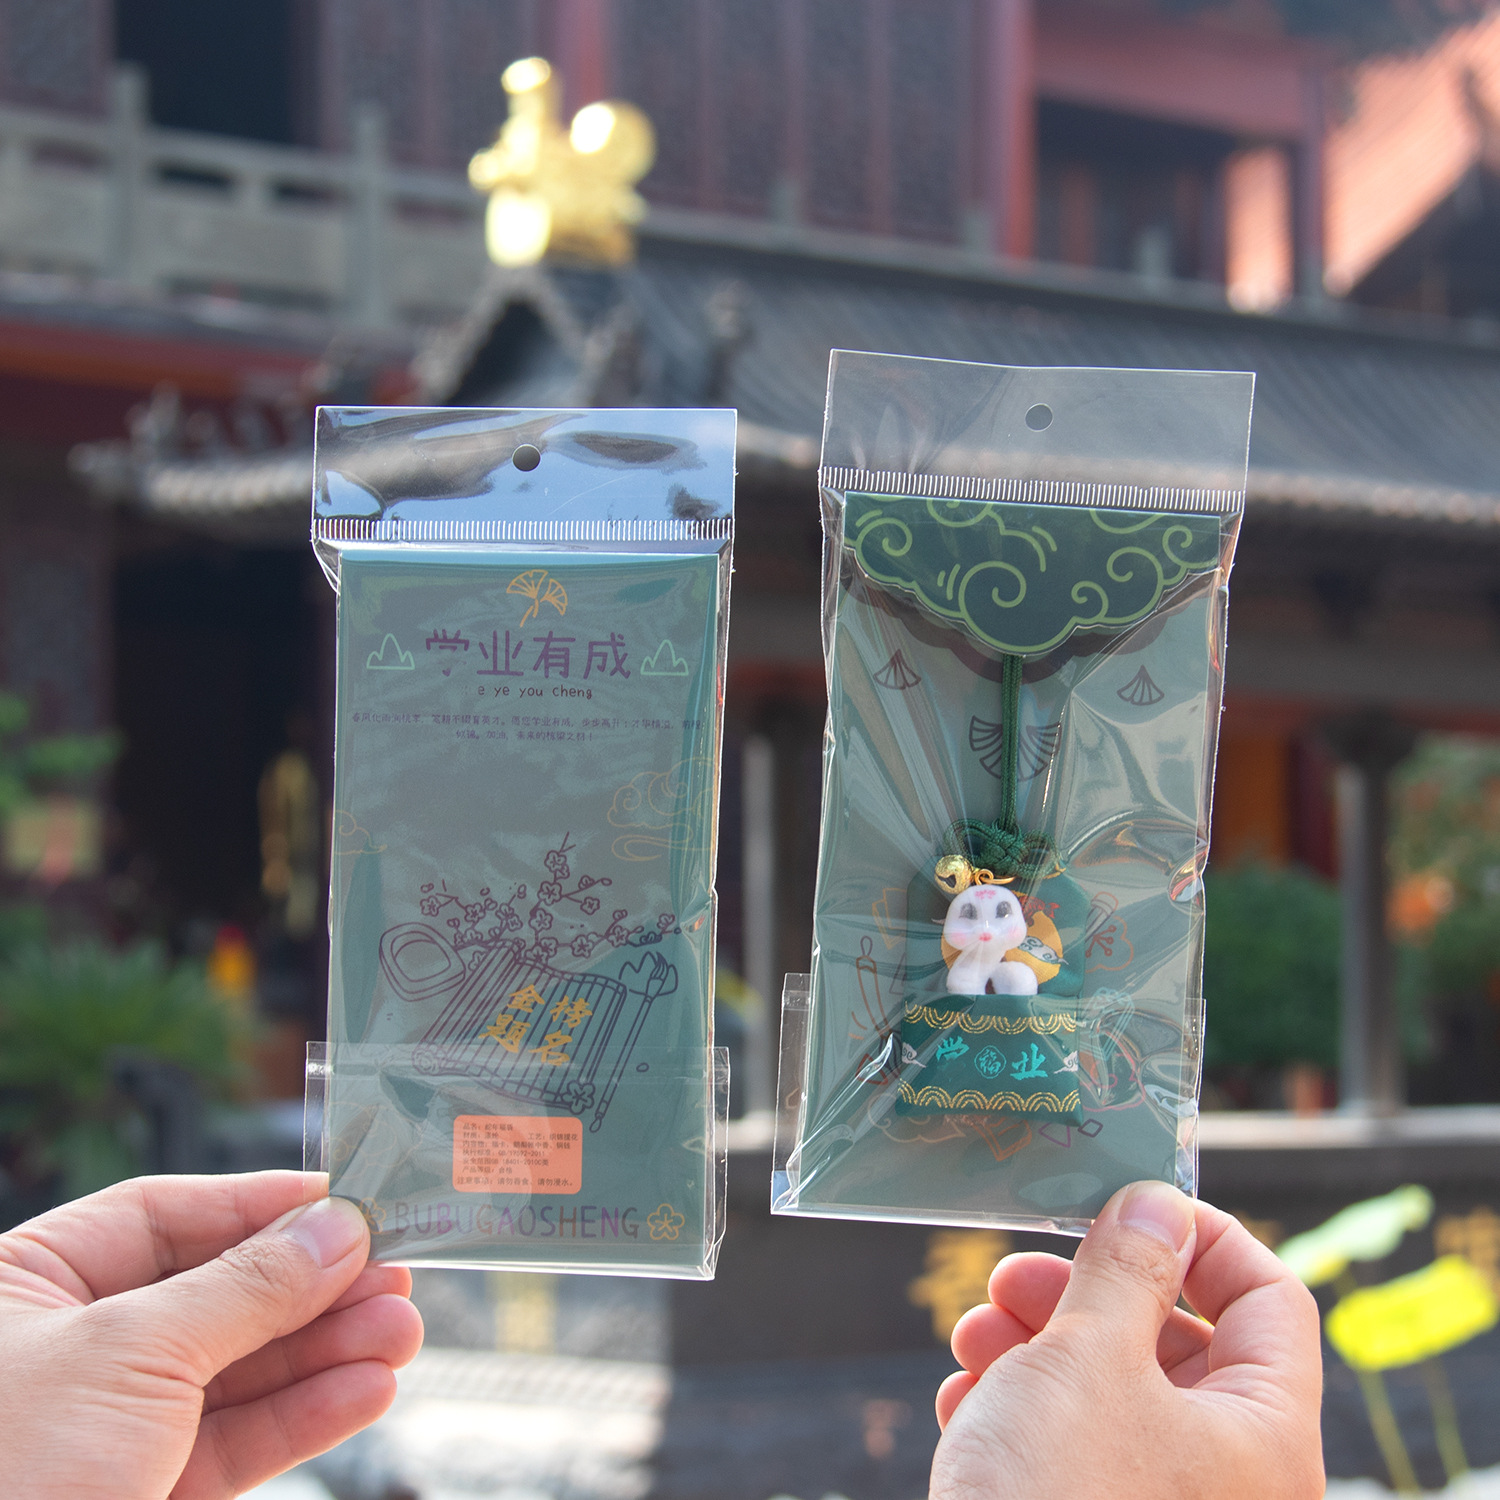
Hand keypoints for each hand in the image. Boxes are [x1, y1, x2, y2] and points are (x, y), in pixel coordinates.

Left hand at [0, 1171, 422, 1498]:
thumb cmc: (0, 1476)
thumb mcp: (131, 1352)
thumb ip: (245, 1286)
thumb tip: (335, 1227)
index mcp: (29, 1284)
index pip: (165, 1216)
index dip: (262, 1206)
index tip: (348, 1201)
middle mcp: (71, 1348)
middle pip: (219, 1292)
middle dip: (313, 1286)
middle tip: (394, 1270)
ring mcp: (110, 1425)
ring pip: (240, 1370)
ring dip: (327, 1350)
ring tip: (402, 1332)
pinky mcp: (146, 1490)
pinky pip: (238, 1440)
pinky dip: (306, 1415)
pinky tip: (365, 1388)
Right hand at [932, 1181, 1323, 1499]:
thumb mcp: (1088, 1357)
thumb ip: (1126, 1268)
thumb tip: (1159, 1203)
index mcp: (1263, 1435)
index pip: (1271, 1300)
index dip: (1204, 1238)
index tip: (1126, 1206)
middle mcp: (1229, 1479)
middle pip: (1175, 1345)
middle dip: (1087, 1295)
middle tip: (1016, 1272)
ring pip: (1112, 1396)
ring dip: (1037, 1348)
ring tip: (973, 1333)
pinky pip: (1074, 1454)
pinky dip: (1022, 1415)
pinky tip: (965, 1401)